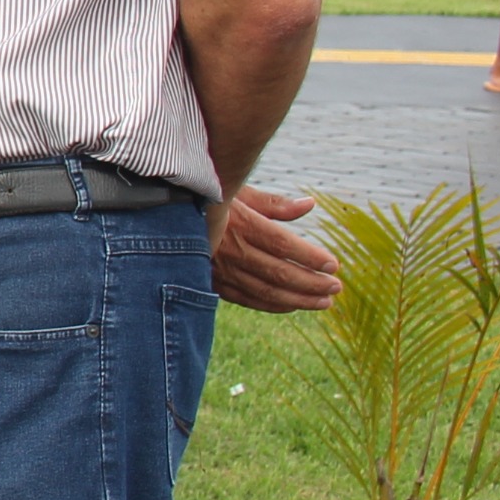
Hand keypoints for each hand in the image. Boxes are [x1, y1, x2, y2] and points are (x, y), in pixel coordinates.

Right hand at [210, 185, 338, 312]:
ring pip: (265, 290)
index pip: (282, 244)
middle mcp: (229, 249)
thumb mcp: (237, 193)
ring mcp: (219, 269)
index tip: (334, 265)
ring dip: (298, 299)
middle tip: (336, 288)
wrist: (163, 217)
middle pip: (278, 272)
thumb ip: (275, 204)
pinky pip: (246, 299)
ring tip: (324, 302)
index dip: (310, 257)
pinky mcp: (212, 282)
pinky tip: (292, 306)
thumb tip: (310, 205)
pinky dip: (272, 305)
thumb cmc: (206, 199)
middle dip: (312, 283)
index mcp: (238, 223)